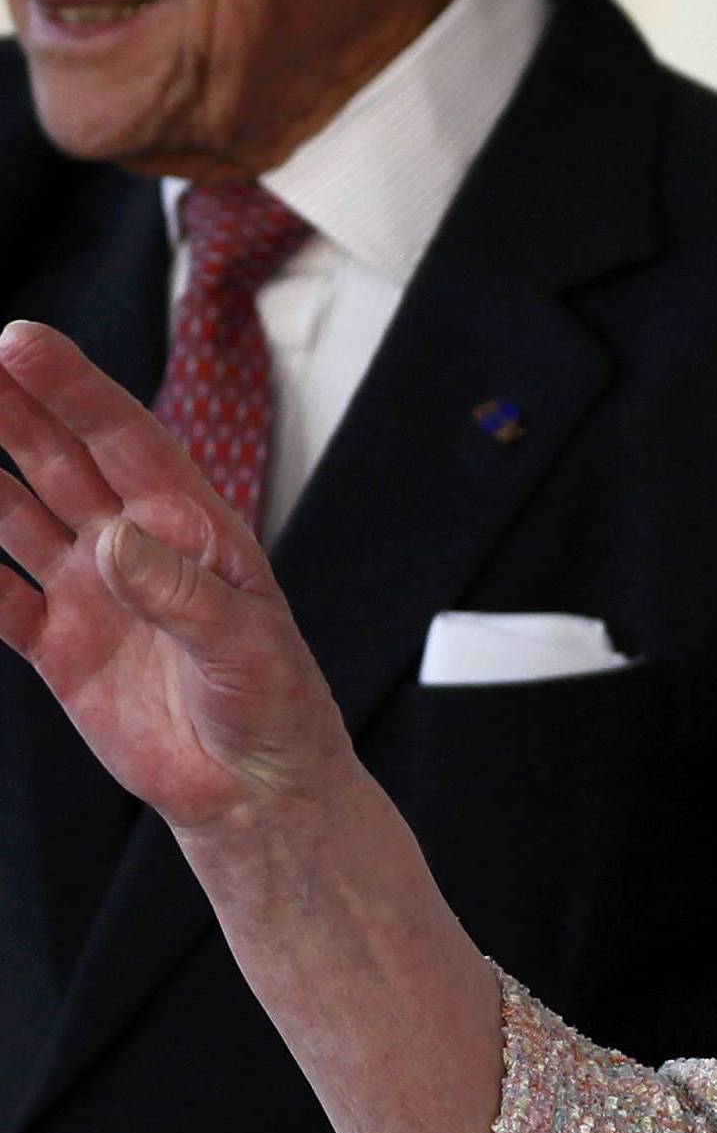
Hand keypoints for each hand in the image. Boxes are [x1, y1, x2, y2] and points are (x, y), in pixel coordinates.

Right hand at [0, 320, 349, 833]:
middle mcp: (132, 546)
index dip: (75, 389)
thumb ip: (183, 593)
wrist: (256, 790)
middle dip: (14, 408)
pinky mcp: (58, 646)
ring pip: (17, 515)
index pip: (125, 441)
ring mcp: (91, 592)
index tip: (22, 341)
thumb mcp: (247, 647)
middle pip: (59, 461)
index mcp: (190, 527)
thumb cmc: (275, 704)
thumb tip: (116, 539)